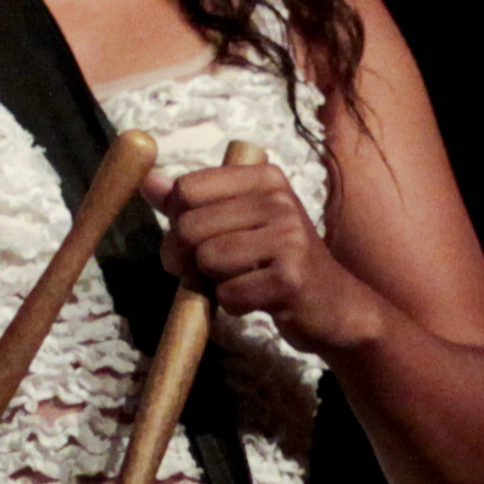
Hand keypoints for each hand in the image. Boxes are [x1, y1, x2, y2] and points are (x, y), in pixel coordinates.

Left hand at [156, 158, 383, 354]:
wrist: (336, 305)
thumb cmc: (279, 261)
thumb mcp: (240, 220)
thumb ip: (193, 202)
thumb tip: (147, 182)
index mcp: (264, 177)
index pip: (186, 189)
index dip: (177, 221)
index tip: (195, 239)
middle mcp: (279, 200)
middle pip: (189, 227)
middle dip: (186, 259)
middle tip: (210, 271)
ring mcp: (288, 239)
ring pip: (207, 260)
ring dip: (214, 282)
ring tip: (242, 281)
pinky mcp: (290, 279)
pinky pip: (229, 295)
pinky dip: (234, 305)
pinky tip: (258, 300)